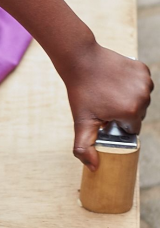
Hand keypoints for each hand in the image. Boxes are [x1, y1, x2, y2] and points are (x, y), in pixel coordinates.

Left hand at [65, 42, 152, 169]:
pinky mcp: (143, 69)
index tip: (105, 118)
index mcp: (131, 111)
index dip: (118, 126)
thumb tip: (94, 167)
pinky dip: (133, 86)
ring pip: (141, 100)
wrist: (81, 60)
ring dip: (129, 100)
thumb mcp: (81, 122)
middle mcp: (143, 96)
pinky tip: (117, 83)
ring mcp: (145, 81)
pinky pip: (142, 84)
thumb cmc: (81, 92)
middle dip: (123, 113)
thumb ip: (84, 147)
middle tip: (105, 105)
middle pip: (137, 114)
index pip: (131, 129)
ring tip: (110, 94)